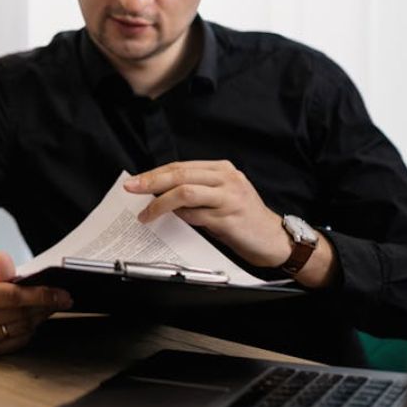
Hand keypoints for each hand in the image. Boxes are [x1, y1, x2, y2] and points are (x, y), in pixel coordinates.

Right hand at [0, 251, 71, 354]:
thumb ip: (0, 273)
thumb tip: (28, 276)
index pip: (12, 297)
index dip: (41, 295)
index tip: (63, 294)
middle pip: (18, 315)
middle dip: (44, 306)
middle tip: (61, 298)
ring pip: (19, 330)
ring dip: (38, 318)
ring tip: (47, 307)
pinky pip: (13, 342)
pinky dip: (27, 331)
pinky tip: (31, 320)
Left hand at [124, 160, 289, 267]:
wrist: (274, 239)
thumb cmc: (243, 219)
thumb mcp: (220, 197)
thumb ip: (195, 191)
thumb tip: (159, 193)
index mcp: (223, 170)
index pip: (181, 166)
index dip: (155, 173)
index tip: (135, 180)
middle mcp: (227, 180)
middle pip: (180, 174)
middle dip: (151, 181)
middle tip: (131, 188)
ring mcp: (229, 198)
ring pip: (185, 192)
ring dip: (160, 203)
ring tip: (146, 214)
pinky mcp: (229, 219)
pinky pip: (196, 216)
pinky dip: (180, 218)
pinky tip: (170, 222)